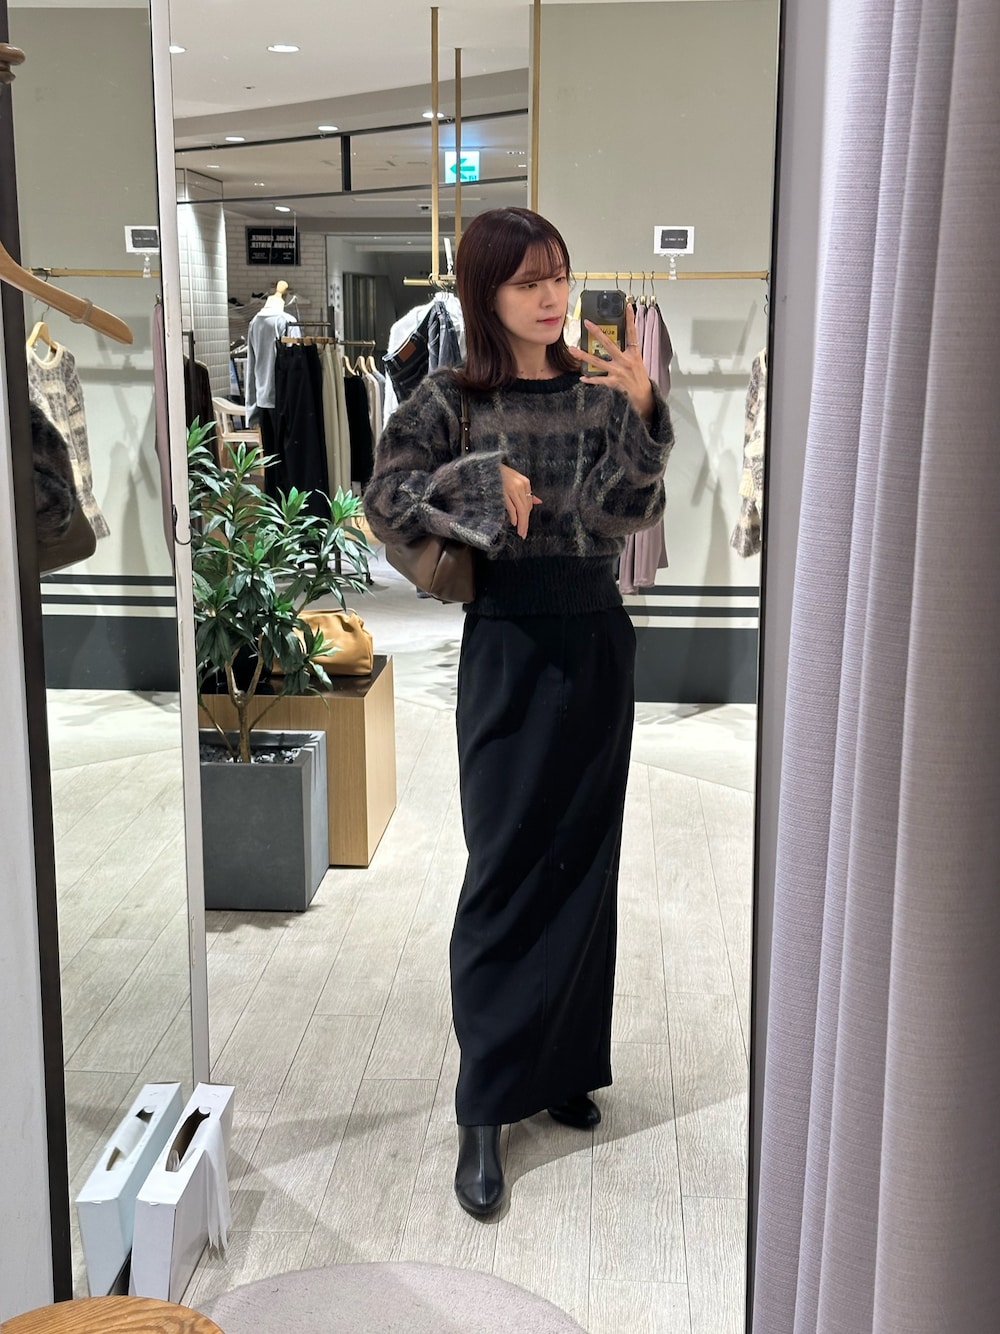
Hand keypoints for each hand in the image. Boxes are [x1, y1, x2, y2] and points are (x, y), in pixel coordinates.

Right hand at [500, 463, 541, 538]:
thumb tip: (538, 501)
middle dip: (525, 522)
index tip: (524, 524)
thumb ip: (526, 491)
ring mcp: (512, 488)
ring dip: (522, 523)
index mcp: (525, 482)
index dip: (526, 516)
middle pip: (526, 508)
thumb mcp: (514, 479)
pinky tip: (515, 523)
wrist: (485, 466)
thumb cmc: (498, 474)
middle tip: (524, 534)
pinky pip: (512, 507)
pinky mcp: (504, 492)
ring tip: (521, 532)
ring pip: (521, 509)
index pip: (529, 503)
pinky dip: (514, 516)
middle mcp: (521, 485)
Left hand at [570, 303, 654, 419]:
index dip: (630, 319)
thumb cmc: (640, 379)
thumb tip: (619, 341)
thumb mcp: (637, 362)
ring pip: (598, 361)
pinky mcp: (614, 383)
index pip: (632, 333)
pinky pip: (599, 380)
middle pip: (609, 344)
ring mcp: (619, 372)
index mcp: (633, 354)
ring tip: (572, 349)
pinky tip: (582, 377)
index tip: (628, 306)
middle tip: (587, 323)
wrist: (645, 398)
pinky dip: (590, 379)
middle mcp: (625, 361)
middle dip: (597, 332)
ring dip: (584, 356)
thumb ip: (628, 352)